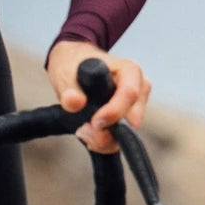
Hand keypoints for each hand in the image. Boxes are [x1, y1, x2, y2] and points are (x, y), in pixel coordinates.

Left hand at [47, 40, 150, 154]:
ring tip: (83, 129)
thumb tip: (74, 102)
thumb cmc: (75, 64)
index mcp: (129, 71)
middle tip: (83, 130)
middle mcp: (139, 88)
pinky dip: (105, 140)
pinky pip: (121, 137)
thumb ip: (69, 89)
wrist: (75, 66)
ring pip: (127, 132)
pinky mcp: (129, 119)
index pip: (130, 94)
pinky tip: (90, 132)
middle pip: (132, 119)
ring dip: (104, 138)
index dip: (113, 112)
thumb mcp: (66, 73)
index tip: (94, 122)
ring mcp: (136, 104)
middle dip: (107, 131)